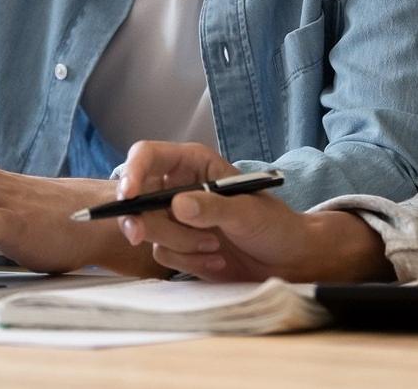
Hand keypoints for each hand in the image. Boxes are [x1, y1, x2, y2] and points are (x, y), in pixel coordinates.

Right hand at [116, 140, 391, 282]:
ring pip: (149, 229)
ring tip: (215, 247)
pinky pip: (163, 254)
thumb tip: (177, 204)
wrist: (288, 261)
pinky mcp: (178, 246)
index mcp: (193, 163)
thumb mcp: (247, 212)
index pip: (148, 156)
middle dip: (143, 218)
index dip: (132, 171)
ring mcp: (176, 218)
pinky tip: (215, 261)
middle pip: (138, 196)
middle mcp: (178, 186)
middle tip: (139, 234)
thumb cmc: (273, 224)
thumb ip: (212, 207)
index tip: (128, 196)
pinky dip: (187, 262)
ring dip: (180, 244)